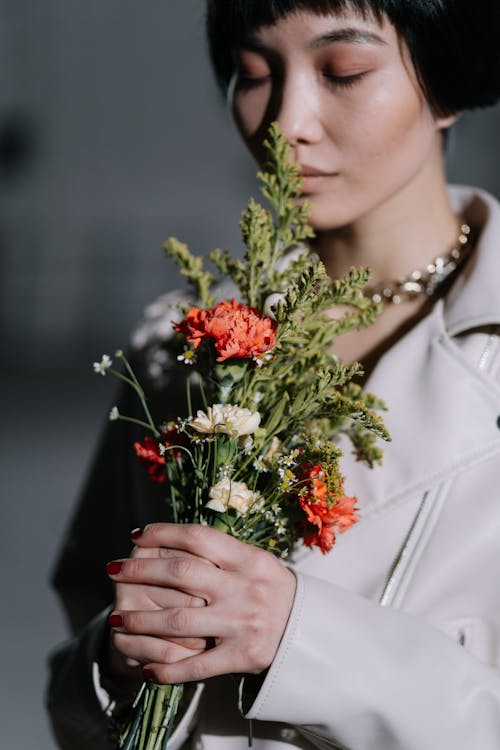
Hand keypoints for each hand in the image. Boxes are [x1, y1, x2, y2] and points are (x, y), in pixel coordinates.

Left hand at [106, 523, 296, 683]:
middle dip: (140, 571)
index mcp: (248, 559)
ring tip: (116, 620)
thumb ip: (220, 551)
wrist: (309, 631)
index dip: (163, 533)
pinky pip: (197, 666)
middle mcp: (244, 588)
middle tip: (113, 570)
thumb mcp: (255, 561)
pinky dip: (168, 669)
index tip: (137, 535)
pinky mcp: (242, 657)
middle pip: (181, 574)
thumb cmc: (272, 589)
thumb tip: (171, 537)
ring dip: (142, 621)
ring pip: (180, 621)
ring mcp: (242, 624)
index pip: (198, 537)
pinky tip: (145, 668)